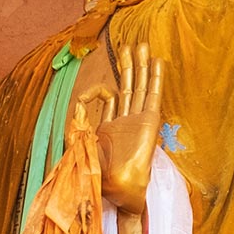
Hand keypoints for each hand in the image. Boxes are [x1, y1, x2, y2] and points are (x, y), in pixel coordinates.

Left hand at [76, 43, 164, 213]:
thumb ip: (78, 127)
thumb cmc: (103, 177)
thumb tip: (77, 105)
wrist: (122, 189)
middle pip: (127, 86)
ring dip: (141, 65)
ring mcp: (139, 119)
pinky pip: (153, 94)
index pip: (107, 99)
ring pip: (140, 86)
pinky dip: (155, 78)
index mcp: (110, 128)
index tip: (84, 97)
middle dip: (128, 66)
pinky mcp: (150, 120)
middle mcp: (126, 120)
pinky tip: (156, 61)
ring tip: (142, 44)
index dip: (96, 92)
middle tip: (129, 45)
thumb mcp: (83, 148)